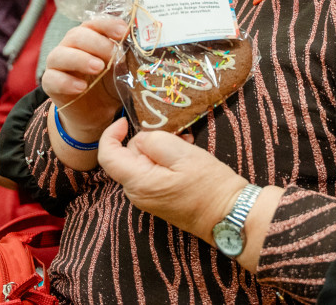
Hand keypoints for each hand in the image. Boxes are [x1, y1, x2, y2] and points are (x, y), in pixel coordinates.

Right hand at [41, 16, 126, 140]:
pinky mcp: (50, 83)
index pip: (94, 23)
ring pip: (59, 54)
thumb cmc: (109, 83)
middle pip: (76, 35)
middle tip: (113, 55)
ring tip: (98, 68)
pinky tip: (81, 87)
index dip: (108, 25)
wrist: (96, 112)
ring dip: (80, 59)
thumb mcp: (121, 68)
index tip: (123, 32)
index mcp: (89, 36)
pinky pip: (52, 78)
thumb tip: (140, 47)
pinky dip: (66, 82)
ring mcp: (57, 64)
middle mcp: (70, 46)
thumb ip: (126, 56)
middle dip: (96, 43)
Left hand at [98, 118, 245, 242]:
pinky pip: (154, 173)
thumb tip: (141, 139)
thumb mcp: (182, 153)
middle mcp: (137, 193)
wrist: (228, 215)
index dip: (110, 134)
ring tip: (187, 144)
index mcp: (138, 182)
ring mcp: (148, 198)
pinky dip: (166, 161)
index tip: (124, 121)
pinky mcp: (159, 199)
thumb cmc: (208, 185)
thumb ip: (155, 141)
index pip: (107, 156)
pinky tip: (187, 157)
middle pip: (128, 156)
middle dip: (148, 140)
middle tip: (177, 134)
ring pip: (143, 162)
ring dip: (161, 150)